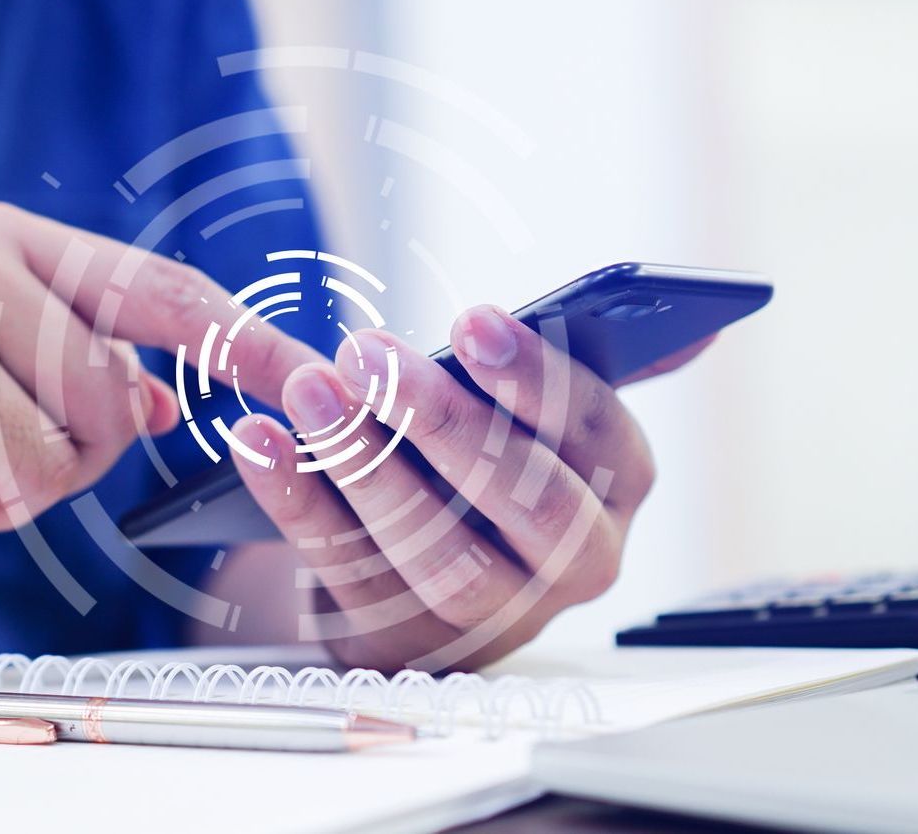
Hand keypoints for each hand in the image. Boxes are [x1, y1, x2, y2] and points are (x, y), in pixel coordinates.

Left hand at [231, 305, 712, 670]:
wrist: (420, 565)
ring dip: (365, 465)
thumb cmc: (482, 464)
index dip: (534, 376)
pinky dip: (298, 501)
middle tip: (367, 352)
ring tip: (309, 390)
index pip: (592, 431)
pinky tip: (258, 442)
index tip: (471, 322)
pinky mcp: (407, 641)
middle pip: (524, 501)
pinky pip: (349, 573)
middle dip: (443, 423)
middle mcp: (573, 560)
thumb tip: (705, 322)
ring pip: (439, 552)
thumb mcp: (543, 416)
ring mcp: (493, 615)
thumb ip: (601, 364)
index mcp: (614, 484)